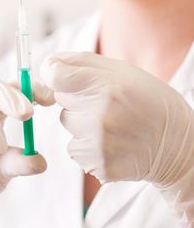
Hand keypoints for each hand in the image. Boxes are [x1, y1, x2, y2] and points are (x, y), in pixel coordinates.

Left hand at [41, 52, 193, 227]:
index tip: (62, 76)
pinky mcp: (99, 165)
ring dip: (81, 123)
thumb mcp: (124, 72)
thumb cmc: (149, 101)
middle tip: (105, 103)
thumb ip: (82, 63)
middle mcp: (101, 114)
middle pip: (60, 100)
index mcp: (108, 86)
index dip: (55, 74)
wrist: (179, 147)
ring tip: (111, 124)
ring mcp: (99, 143)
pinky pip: (74, 149)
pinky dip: (87, 146)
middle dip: (76, 98)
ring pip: (66, 124)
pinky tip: (111, 143)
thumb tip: (49, 63)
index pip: (55, 75)